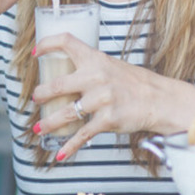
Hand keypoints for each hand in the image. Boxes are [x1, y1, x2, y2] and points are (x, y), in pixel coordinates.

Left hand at [32, 33, 194, 159]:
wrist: (160, 99)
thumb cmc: (134, 83)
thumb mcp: (112, 66)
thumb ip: (90, 69)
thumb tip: (65, 76)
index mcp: (96, 59)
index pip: (67, 42)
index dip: (46, 44)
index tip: (35, 53)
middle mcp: (96, 76)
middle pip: (58, 84)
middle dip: (41, 95)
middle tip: (35, 100)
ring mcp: (102, 99)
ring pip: (66, 113)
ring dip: (49, 123)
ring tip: (38, 127)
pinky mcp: (108, 119)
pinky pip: (83, 134)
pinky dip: (70, 146)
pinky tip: (60, 153)